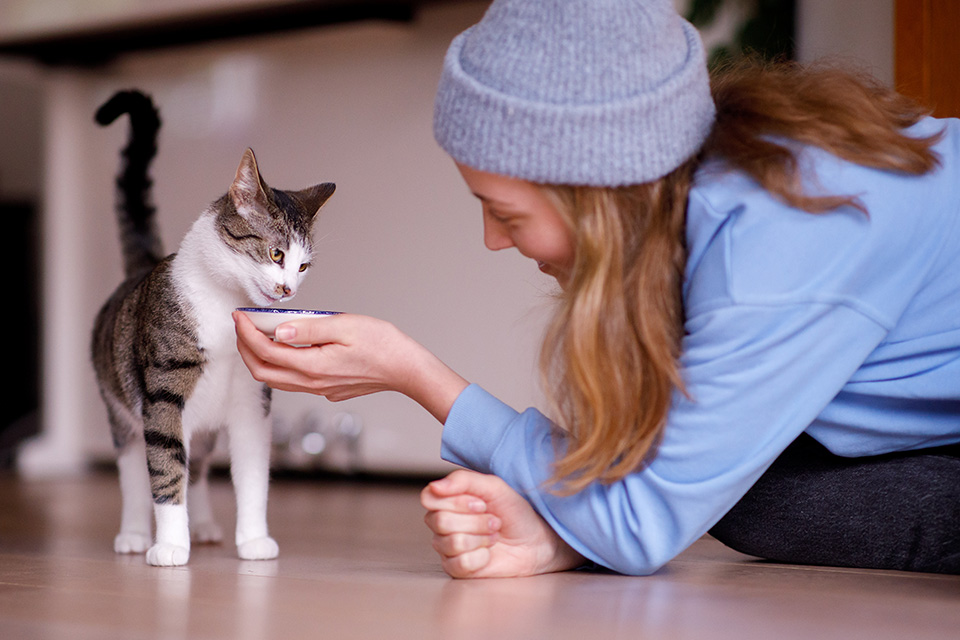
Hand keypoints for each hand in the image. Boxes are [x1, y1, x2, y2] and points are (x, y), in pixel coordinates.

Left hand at [233, 311, 467, 421]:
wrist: (406, 369)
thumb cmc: (382, 344)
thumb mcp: (344, 325)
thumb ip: (309, 327)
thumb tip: (279, 330)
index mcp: (313, 366)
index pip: (266, 352)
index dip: (246, 334)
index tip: (239, 316)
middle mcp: (312, 383)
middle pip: (263, 372)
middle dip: (245, 349)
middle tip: (241, 326)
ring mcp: (320, 389)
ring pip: (276, 380)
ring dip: (260, 358)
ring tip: (257, 335)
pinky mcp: (328, 389)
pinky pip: (293, 381)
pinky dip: (280, 364)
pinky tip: (286, 347)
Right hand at [421, 469, 584, 577]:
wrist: (536, 542)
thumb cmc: (515, 513)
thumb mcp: (494, 487)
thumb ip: (463, 480)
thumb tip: (435, 486)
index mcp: (448, 501)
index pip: (429, 498)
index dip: (456, 501)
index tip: (481, 503)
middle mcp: (443, 523)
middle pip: (440, 521)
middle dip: (475, 521)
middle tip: (494, 521)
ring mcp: (448, 547)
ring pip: (451, 542)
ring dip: (481, 538)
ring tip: (493, 536)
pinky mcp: (457, 568)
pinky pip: (460, 563)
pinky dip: (481, 558)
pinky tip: (489, 554)